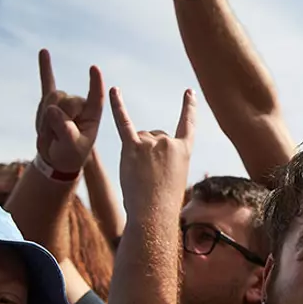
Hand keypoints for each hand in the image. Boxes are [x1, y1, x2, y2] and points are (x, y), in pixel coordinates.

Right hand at [35, 49, 104, 174]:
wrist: (56, 157)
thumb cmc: (70, 153)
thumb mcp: (71, 146)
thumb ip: (65, 130)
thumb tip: (53, 109)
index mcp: (93, 114)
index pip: (96, 96)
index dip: (95, 83)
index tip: (94, 68)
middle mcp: (80, 104)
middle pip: (65, 100)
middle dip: (56, 120)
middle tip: (57, 137)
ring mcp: (65, 101)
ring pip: (51, 99)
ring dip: (45, 120)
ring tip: (50, 132)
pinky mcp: (49, 100)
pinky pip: (47, 82)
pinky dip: (45, 68)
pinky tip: (44, 52)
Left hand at [110, 87, 195, 216]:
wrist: (154, 213)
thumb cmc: (163, 203)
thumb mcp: (175, 178)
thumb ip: (165, 158)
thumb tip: (146, 144)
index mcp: (184, 150)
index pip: (187, 125)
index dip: (188, 108)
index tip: (189, 93)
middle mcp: (169, 142)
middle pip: (155, 136)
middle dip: (149, 153)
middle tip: (150, 177)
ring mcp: (151, 143)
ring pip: (139, 138)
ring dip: (136, 154)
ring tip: (139, 176)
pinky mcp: (132, 147)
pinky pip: (124, 123)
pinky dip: (117, 106)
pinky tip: (113, 91)